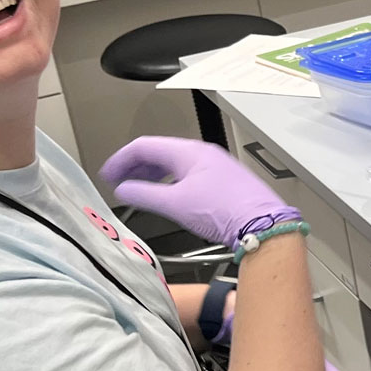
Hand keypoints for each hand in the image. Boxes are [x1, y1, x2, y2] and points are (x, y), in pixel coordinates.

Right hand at [102, 135, 302, 247]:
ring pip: (174, 163)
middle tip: (119, 181)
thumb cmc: (225, 210)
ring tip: (140, 189)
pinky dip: (170, 181)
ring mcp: (215, 165)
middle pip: (159, 152)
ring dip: (153, 174)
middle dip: (135, 166)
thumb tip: (124, 190)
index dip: (121, 160)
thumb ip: (144, 195)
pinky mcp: (224, 180)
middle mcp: (202, 153)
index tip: (108, 174)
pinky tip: (169, 196)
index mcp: (187, 151)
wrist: (262, 223)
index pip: (144, 146)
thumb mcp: (175, 204)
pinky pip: (189, 173)